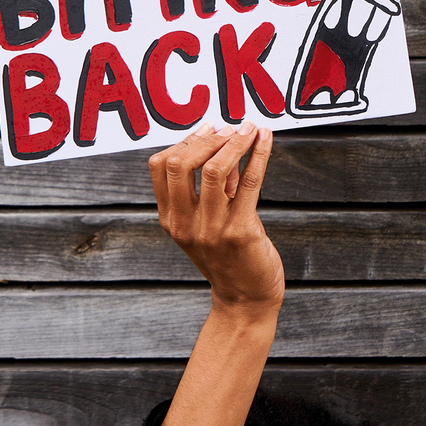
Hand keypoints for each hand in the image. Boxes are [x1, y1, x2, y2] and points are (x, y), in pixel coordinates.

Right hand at [149, 121, 284, 312]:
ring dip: (234, 141)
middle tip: (231, 128)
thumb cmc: (228, 255)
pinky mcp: (240, 232)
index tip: (209, 127)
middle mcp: (185, 224)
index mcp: (170, 219)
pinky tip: (265, 138)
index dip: (185, 140)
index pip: (160, 166)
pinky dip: (259, 154)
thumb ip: (211, 186)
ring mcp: (211, 229)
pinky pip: (250, 182)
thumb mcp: (206, 221)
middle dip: (207, 138)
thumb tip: (224, 139)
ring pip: (214, 169)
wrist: (246, 299)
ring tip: (250, 128)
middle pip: (180, 163)